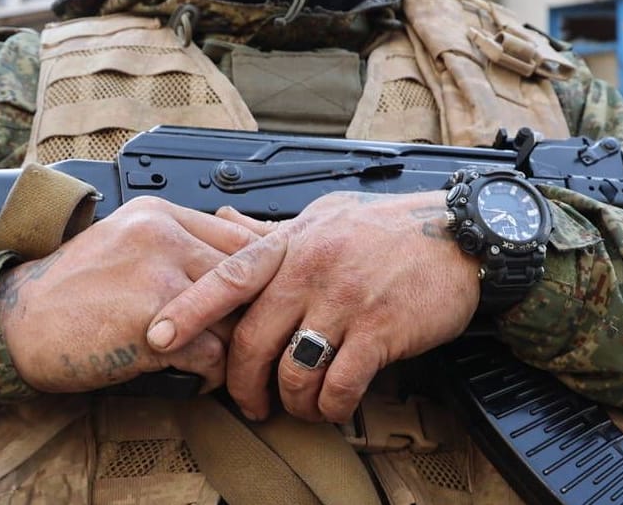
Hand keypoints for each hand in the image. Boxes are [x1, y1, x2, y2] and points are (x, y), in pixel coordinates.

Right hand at [0, 196, 258, 392]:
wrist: (14, 323)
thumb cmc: (68, 290)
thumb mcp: (124, 242)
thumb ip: (176, 244)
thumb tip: (236, 263)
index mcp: (159, 214)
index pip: (242, 235)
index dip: (264, 271)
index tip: (270, 297)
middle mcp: (164, 237)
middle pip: (247, 274)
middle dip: (255, 312)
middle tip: (258, 337)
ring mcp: (160, 279)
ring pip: (235, 316)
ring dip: (234, 347)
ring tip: (224, 362)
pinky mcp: (154, 327)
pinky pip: (213, 355)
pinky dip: (211, 374)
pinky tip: (196, 378)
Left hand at [144, 190, 480, 423]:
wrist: (464, 237)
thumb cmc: (393, 228)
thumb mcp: (327, 215)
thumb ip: (275, 229)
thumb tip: (225, 219)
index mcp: (295, 242)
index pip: (229, 275)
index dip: (189, 308)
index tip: (158, 336)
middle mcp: (314, 269)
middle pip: (254, 340)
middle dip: (242, 384)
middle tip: (249, 403)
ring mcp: (347, 301)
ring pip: (294, 370)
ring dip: (292, 402)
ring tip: (299, 407)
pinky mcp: (381, 331)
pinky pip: (340, 384)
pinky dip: (331, 406)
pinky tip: (335, 407)